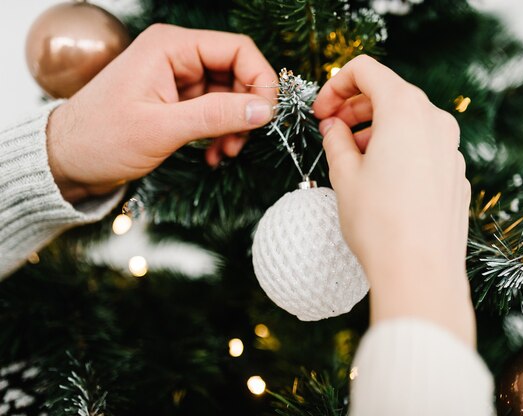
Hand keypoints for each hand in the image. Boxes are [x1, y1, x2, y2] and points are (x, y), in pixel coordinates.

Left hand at [47, 24, 276, 202]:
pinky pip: (214, 113)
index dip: (260, 79)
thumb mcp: (162, 128)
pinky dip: (220, 133)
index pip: (236, 49)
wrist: (67, 161)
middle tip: (241, 141)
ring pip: (229, 96)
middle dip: (246, 109)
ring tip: (224, 152)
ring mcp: (177, 80)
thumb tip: (264, 109)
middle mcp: (176, 57)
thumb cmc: (101, 138)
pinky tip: (212, 155)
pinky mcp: (177, 103)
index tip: (268, 115)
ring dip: (234, 126)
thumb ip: (216, 115)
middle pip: (237, 73)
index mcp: (170, 47)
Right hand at [313, 56, 474, 345]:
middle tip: (330, 130)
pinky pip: (423, 146)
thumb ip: (335, 140)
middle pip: (389, 93)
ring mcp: (450, 148)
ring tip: (351, 157)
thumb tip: (333, 127)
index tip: (321, 111)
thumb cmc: (380, 223)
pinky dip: (398, 149)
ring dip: (375, 129)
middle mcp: (435, 121)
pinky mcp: (455, 174)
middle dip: (354, 108)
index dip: (336, 85)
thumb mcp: (344, 176)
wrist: (421, 272)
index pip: (367, 71)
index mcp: (405, 110)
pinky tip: (380, 178)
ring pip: (408, 121)